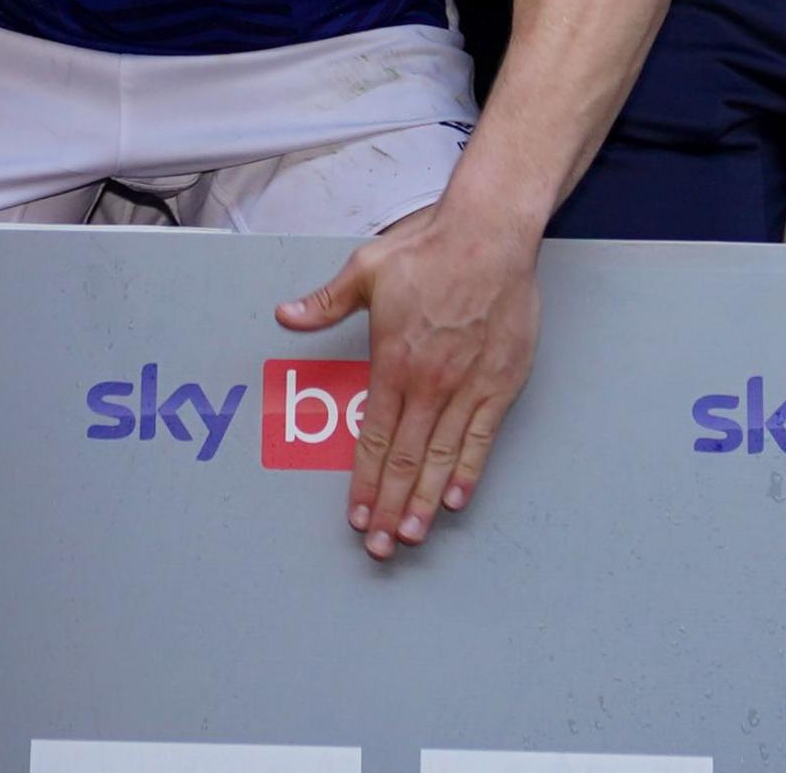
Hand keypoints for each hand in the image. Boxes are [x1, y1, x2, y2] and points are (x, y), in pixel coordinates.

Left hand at [275, 194, 542, 557]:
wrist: (489, 238)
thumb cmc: (428, 252)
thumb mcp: (364, 271)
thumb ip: (325, 303)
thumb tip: (285, 315)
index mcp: (393, 363)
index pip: (374, 438)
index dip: (365, 482)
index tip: (357, 513)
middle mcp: (430, 384)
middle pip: (407, 460)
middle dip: (390, 506)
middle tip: (379, 546)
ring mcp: (468, 388)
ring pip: (444, 459)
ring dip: (426, 502)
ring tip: (411, 536)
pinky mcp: (501, 384)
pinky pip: (483, 438)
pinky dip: (469, 471)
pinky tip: (456, 499)